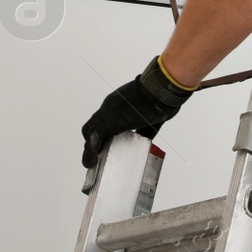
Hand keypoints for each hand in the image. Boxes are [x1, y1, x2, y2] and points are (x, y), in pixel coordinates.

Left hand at [80, 56, 195, 168]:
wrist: (161, 90)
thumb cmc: (161, 98)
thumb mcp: (151, 117)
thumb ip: (144, 130)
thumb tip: (143, 140)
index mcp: (119, 104)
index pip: (103, 121)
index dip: (101, 135)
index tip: (102, 147)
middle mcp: (110, 106)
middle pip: (93, 126)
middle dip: (93, 142)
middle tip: (95, 157)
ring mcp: (108, 112)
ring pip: (90, 132)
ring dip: (90, 148)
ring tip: (92, 161)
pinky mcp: (109, 120)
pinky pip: (94, 137)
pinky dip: (91, 149)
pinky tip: (92, 160)